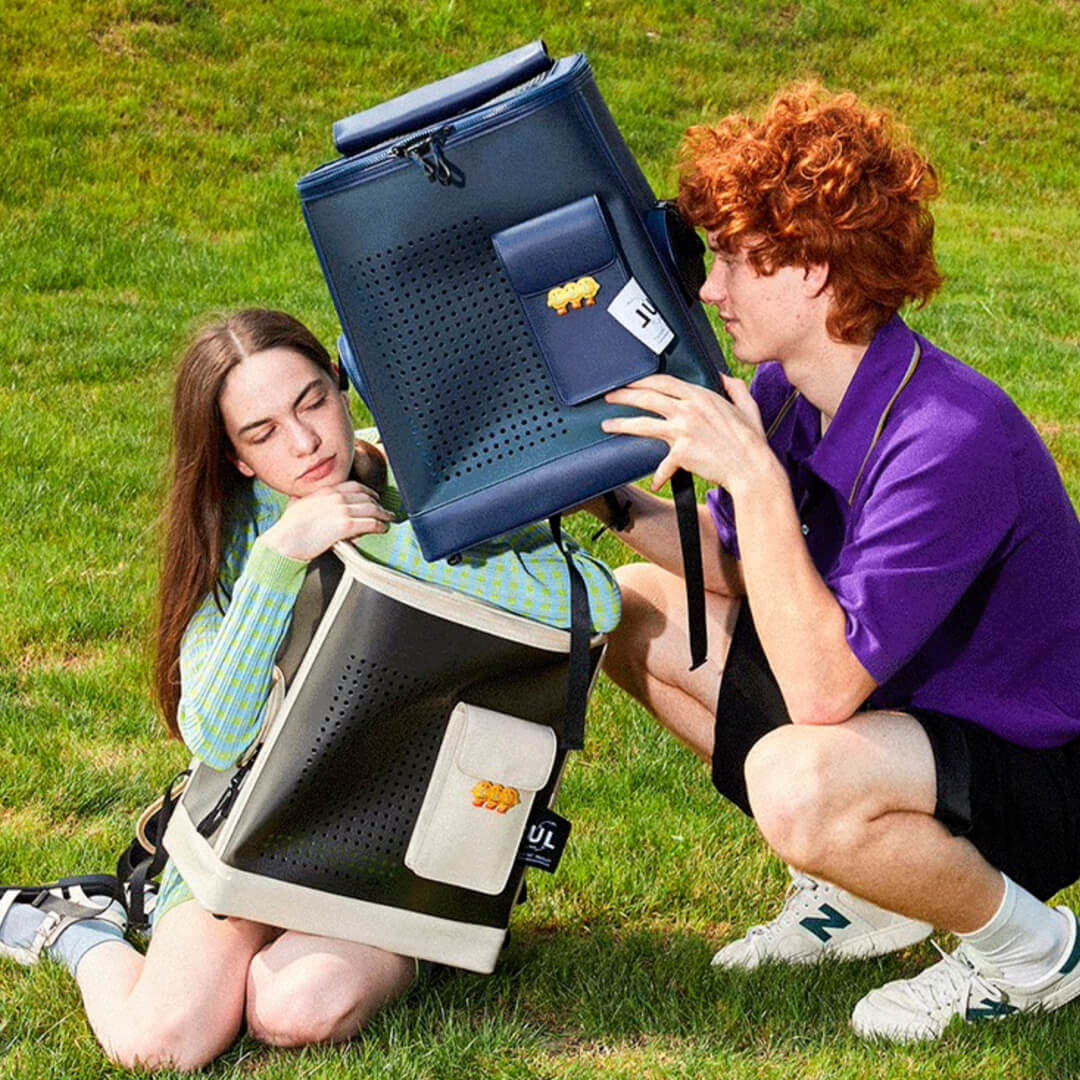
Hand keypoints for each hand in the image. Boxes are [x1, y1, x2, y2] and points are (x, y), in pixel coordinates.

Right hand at [261, 481, 393, 561]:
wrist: (285, 540)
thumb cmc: (288, 528)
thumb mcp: (297, 505)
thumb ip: (308, 501)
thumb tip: (311, 503)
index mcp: (325, 491)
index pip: (354, 486)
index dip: (368, 492)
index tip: (374, 497)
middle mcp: (335, 497)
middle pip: (366, 497)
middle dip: (378, 504)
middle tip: (385, 511)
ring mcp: (341, 510)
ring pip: (372, 509)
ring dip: (384, 515)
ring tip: (389, 520)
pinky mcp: (345, 525)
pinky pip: (370, 523)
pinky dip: (380, 526)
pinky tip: (383, 529)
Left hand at [601, 373, 772, 493]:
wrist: (752, 468)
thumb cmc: (751, 441)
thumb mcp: (747, 406)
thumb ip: (734, 387)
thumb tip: (723, 377)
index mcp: (701, 396)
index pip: (663, 380)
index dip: (642, 379)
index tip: (630, 382)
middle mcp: (688, 409)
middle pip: (646, 397)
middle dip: (623, 395)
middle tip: (609, 397)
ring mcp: (683, 430)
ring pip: (643, 424)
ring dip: (621, 424)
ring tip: (607, 425)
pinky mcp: (681, 452)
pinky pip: (662, 464)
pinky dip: (659, 475)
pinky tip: (655, 482)